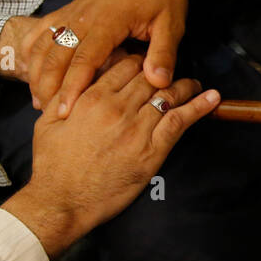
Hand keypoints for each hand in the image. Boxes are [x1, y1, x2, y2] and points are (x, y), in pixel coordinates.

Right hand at [1, 56, 219, 257]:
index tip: (149, 63)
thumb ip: (63, 95)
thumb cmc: (53, 164)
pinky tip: (212, 98)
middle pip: (150, 78)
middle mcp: (117, 108)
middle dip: (164, 71)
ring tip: (196, 84)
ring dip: (186, 85)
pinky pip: (180, 121)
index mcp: (92, 98)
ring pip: (169, 96)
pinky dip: (199, 106)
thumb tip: (76, 76)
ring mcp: (137, 129)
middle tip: (173, 72)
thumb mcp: (47, 122)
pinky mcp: (152, 150)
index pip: (126, 66)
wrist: (63, 199)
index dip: (141, 61)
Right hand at [22, 0, 186, 114]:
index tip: (65, 111)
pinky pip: (41, 31)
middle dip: (48, 87)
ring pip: (43, 46)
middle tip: (48, 115)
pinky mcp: (68, 12)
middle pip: (55, 57)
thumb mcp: (171, 24)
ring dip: (37, 73)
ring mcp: (72, 14)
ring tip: (39, 101)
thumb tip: (158, 82)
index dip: (72, 88)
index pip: (83, 61)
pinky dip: (31, 51)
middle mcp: (82, 19)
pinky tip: (30, 71)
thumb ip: (163, 53)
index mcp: (107, 24)